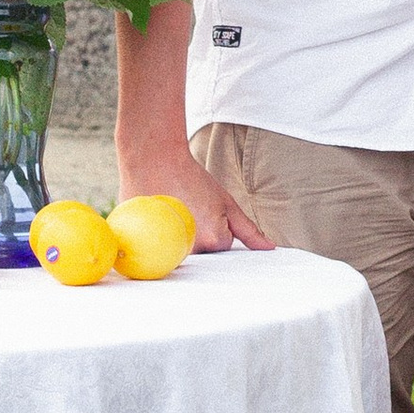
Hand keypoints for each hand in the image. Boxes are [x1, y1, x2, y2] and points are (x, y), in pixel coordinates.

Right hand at [115, 143, 268, 252]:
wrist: (154, 160)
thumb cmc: (191, 179)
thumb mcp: (227, 203)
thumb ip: (249, 230)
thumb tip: (269, 248)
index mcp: (215, 241)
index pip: (224, 245)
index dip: (217, 225)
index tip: (204, 209)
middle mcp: (191, 250)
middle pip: (202, 252)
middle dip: (199, 234)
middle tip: (188, 208)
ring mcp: (164, 249)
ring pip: (181, 250)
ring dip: (178, 235)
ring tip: (173, 209)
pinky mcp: (144, 244)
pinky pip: (158, 247)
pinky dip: (159, 234)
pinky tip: (157, 216)